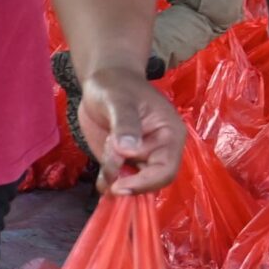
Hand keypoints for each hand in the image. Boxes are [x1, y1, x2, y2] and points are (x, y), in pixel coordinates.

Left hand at [79, 66, 184, 195]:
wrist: (102, 82)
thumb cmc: (115, 86)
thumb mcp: (118, 100)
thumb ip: (125, 123)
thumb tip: (129, 150)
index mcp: (169, 135)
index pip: (165, 170)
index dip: (144, 183)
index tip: (119, 185)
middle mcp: (159, 150)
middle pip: (151, 182)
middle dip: (129, 185)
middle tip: (107, 182)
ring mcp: (141, 157)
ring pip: (134, 185)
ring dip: (116, 185)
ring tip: (103, 171)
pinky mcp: (123, 161)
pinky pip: (119, 181)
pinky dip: (108, 185)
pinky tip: (100, 180)